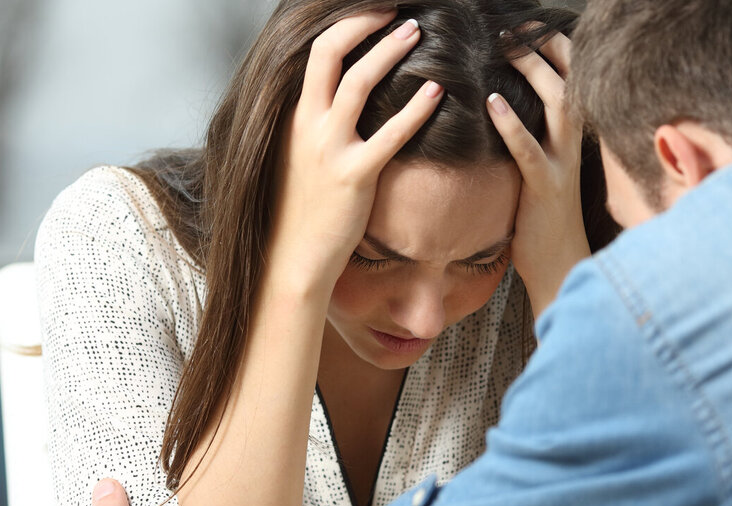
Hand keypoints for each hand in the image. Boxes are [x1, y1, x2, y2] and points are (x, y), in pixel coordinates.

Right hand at [265, 11, 444, 297]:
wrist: (294, 256)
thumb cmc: (301, 209)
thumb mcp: (298, 157)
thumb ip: (314, 125)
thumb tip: (337, 102)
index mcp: (295, 118)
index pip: (316, 54)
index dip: (348, 27)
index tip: (374, 14)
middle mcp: (307, 126)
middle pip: (330, 53)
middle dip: (365, 24)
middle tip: (397, 12)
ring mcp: (329, 149)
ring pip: (358, 82)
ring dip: (390, 51)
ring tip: (417, 33)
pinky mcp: (354, 177)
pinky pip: (390, 135)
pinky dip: (415, 109)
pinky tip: (437, 92)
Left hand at [486, 32, 592, 316]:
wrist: (562, 269)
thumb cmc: (543, 222)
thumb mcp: (541, 171)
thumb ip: (532, 140)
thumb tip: (503, 108)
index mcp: (573, 138)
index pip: (573, 80)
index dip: (556, 49)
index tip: (532, 26)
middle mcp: (574, 145)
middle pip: (569, 82)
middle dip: (545, 49)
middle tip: (517, 26)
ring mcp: (563, 166)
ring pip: (556, 107)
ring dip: (532, 73)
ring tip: (506, 48)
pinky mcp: (545, 190)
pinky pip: (530, 150)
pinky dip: (512, 124)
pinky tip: (492, 101)